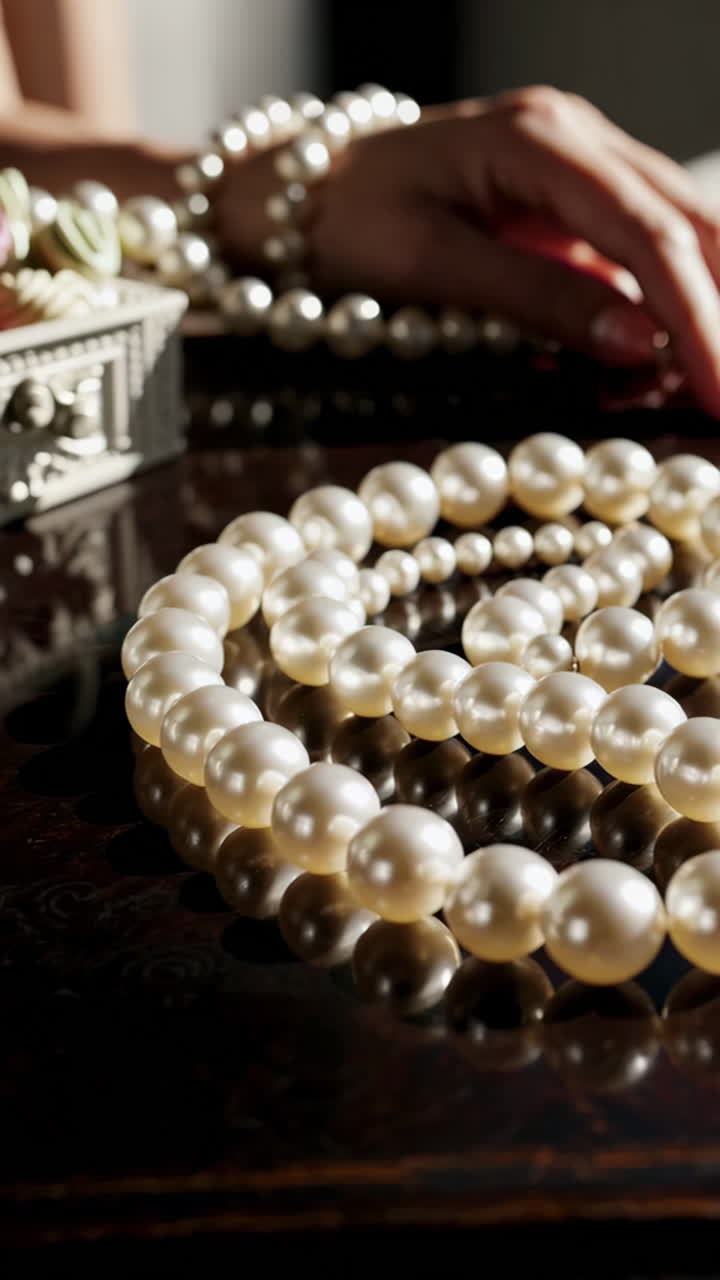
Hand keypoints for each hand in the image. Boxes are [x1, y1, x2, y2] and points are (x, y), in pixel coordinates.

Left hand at [218, 87, 719, 415]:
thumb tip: (636, 343)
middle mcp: (575, 137)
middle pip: (684, 223)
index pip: (646, 235)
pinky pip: (637, 249)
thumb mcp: (429, 265)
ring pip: (675, 230)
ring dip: (705, 304)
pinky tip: (675, 353)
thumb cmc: (343, 220)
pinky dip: (665, 302)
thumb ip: (536, 299)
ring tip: (717, 380)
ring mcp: (576, 163)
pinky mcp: (568, 201)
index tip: (717, 389)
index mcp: (541, 140)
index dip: (694, 318)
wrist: (292, 191)